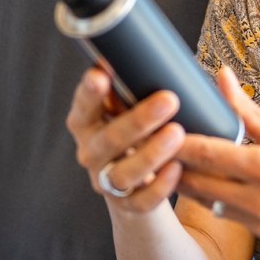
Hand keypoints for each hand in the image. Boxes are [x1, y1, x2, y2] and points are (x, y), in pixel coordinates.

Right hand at [67, 67, 186, 211]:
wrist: (140, 186)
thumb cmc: (139, 133)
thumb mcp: (133, 108)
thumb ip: (142, 85)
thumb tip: (171, 54)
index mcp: (87, 122)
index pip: (83, 106)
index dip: (89, 92)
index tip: (101, 74)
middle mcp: (91, 151)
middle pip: (108, 139)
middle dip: (138, 120)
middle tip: (169, 100)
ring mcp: (106, 181)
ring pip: (123, 172)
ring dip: (151, 153)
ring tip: (177, 134)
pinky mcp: (127, 205)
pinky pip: (142, 200)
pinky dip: (160, 186)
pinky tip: (177, 169)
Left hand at [175, 67, 259, 248]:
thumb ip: (247, 110)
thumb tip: (221, 77)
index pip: (207, 153)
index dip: (177, 141)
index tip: (157, 127)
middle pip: (196, 182)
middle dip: (173, 163)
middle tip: (153, 143)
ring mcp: (259, 221)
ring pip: (205, 200)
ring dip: (187, 182)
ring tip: (170, 159)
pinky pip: (223, 213)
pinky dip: (209, 196)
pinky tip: (202, 179)